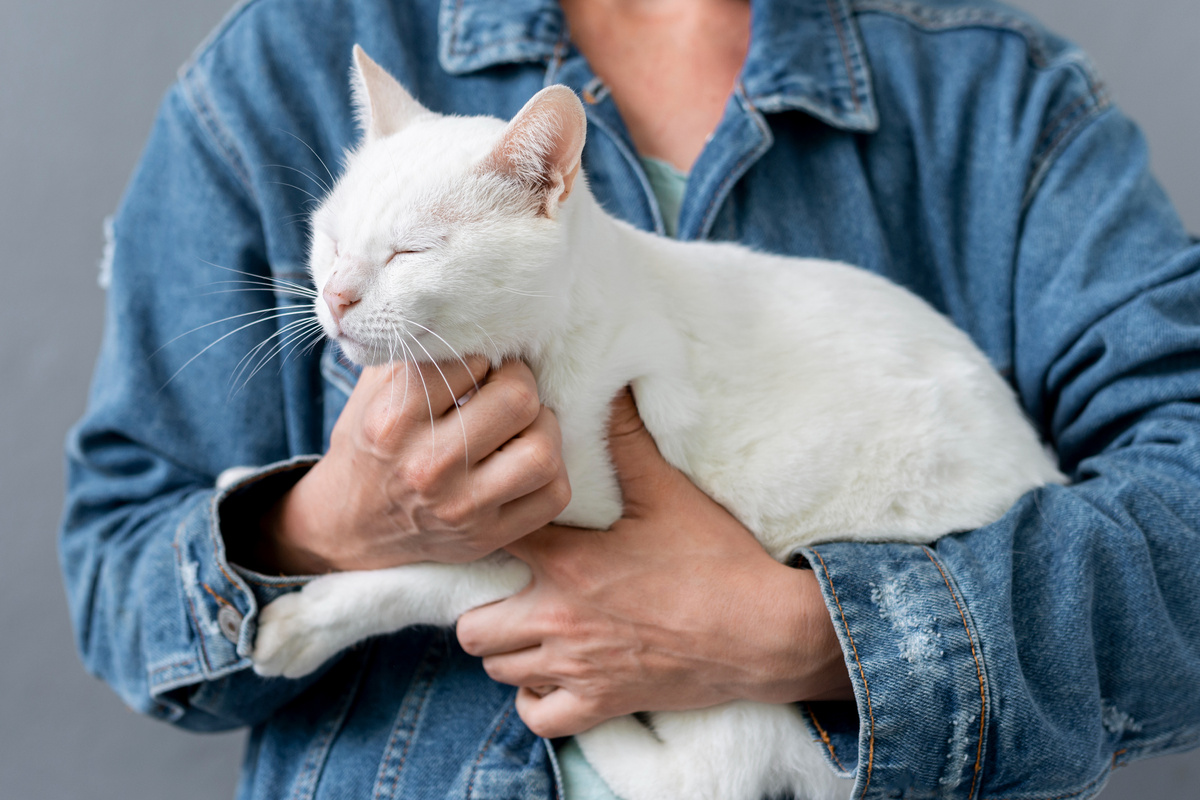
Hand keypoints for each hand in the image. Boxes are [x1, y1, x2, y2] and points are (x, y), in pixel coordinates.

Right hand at [251, 358, 571, 572]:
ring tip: (524, 425)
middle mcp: (427, 465)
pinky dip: (552, 472)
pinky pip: (555, 495)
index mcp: (393, 420)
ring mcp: (461, 507)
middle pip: (518, 399)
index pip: (470, 359)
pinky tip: (525, 461)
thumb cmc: (371, 444)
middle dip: (521, 383)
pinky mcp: (488, 536)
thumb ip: (415, 352)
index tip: (479, 363)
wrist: (349, 526)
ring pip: (544, 451)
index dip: (483, 353)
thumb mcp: (373, 391)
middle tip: (509, 386)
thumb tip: (466, 311)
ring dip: (544, 428)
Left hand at [456, 389, 851, 737]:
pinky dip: (535, 698)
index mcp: (567, 563)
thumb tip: (611, 386)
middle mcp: (559, 620)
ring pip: (497, 669)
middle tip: (509, 591)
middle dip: (482, 607)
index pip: (493, 546)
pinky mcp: (600, 705)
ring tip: (531, 628)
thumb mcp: (668, 492)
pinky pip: (537, 715)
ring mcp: (576, 668)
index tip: (499, 530)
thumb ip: (627, 440)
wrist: (765, 632)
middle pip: (472, 626)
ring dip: (508, 650)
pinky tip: (551, 675)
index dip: (491, 536)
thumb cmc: (716, 560)